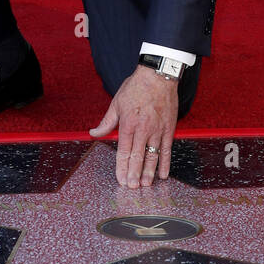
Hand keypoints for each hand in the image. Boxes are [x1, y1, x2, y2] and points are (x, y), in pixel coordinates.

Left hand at [90, 65, 178, 187]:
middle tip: (133, 188)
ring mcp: (157, 129)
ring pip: (153, 155)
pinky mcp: (169, 128)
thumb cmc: (136, 87)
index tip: (121, 179)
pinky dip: (165, 163)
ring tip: (146, 185)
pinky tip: (163, 174)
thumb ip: (107, 121)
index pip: (124, 151)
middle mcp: (143, 129)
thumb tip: (93, 132)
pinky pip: (167, 149)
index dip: (122, 167)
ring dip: (149, 172)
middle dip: (135, 174)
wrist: (158, 75)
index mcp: (128, 124)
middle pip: (138, 157)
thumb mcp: (116, 103)